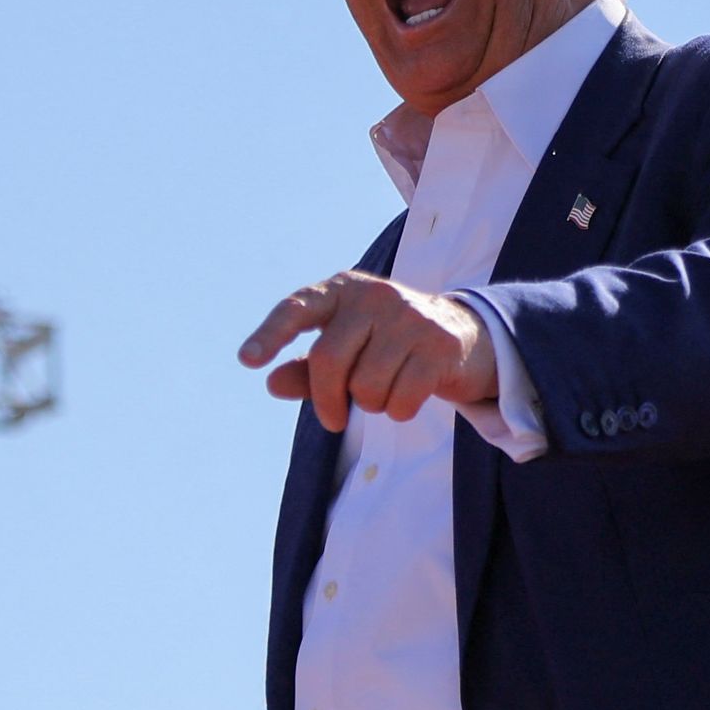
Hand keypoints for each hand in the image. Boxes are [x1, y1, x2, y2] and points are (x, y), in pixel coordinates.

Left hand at [241, 271, 496, 430]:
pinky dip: (399, 411)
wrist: (462, 334)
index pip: (297, 308)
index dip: (270, 334)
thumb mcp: (344, 352)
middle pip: (328, 361)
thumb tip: (272, 382)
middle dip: (327, 401)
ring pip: (365, 385)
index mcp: (341, 290)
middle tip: (334, 419)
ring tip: (384, 390)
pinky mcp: (440, 344)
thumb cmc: (386, 345)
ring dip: (370, 404)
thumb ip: (306, 371)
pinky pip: (400, 399)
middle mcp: (374, 295)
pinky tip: (409, 395)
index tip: (247, 360)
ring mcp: (410, 316)